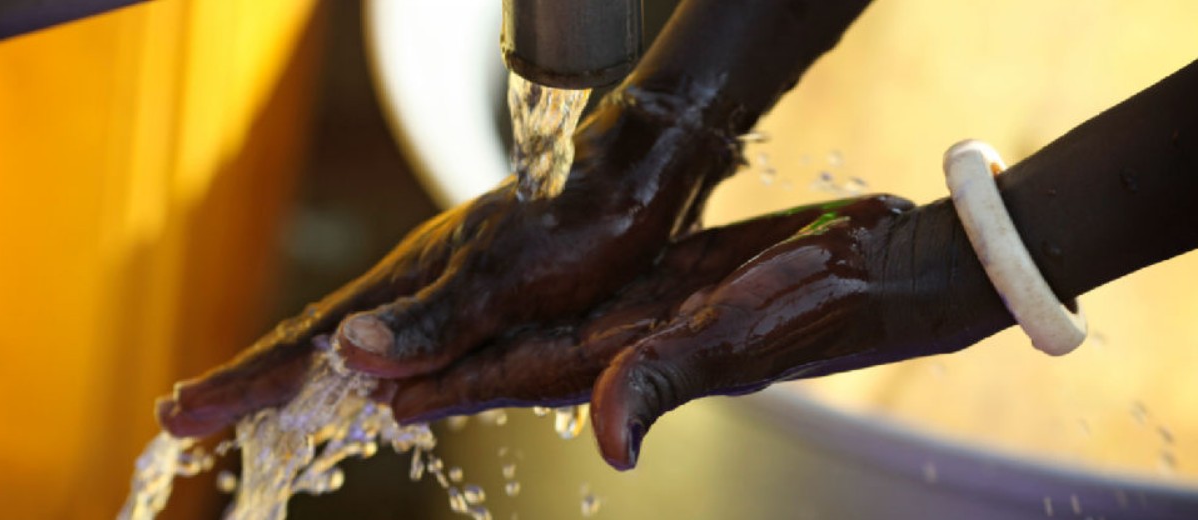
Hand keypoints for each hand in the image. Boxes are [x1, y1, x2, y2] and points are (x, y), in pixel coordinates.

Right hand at [156, 96, 733, 438]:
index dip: (247, 381)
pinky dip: (357, 369)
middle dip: (252, 380)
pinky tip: (366, 382)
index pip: (310, 341)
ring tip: (253, 400)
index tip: (183, 413)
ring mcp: (441, 291)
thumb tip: (349, 356)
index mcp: (411, 286)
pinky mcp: (474, 296)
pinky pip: (394, 340)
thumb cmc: (582, 226)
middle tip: (188, 413)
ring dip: (295, 374)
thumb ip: (434, 320)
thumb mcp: (508, 280)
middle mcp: (416, 288)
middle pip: (315, 339)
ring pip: (351, 339)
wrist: (635, 180)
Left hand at [385, 195, 913, 469]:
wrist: (887, 274)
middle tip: (392, 377)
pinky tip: (544, 301)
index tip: (393, 400)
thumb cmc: (824, 306)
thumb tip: (609, 445)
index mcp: (639, 357)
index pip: (526, 378)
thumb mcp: (738, 338)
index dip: (460, 388)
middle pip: (527, 362)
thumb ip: (665, 379)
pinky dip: (559, 304)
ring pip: (558, 333)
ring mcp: (660, 315)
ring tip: (450, 342)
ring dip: (499, 339)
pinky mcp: (684, 284)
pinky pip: (603, 302)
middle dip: (461, 371)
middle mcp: (640, 342)